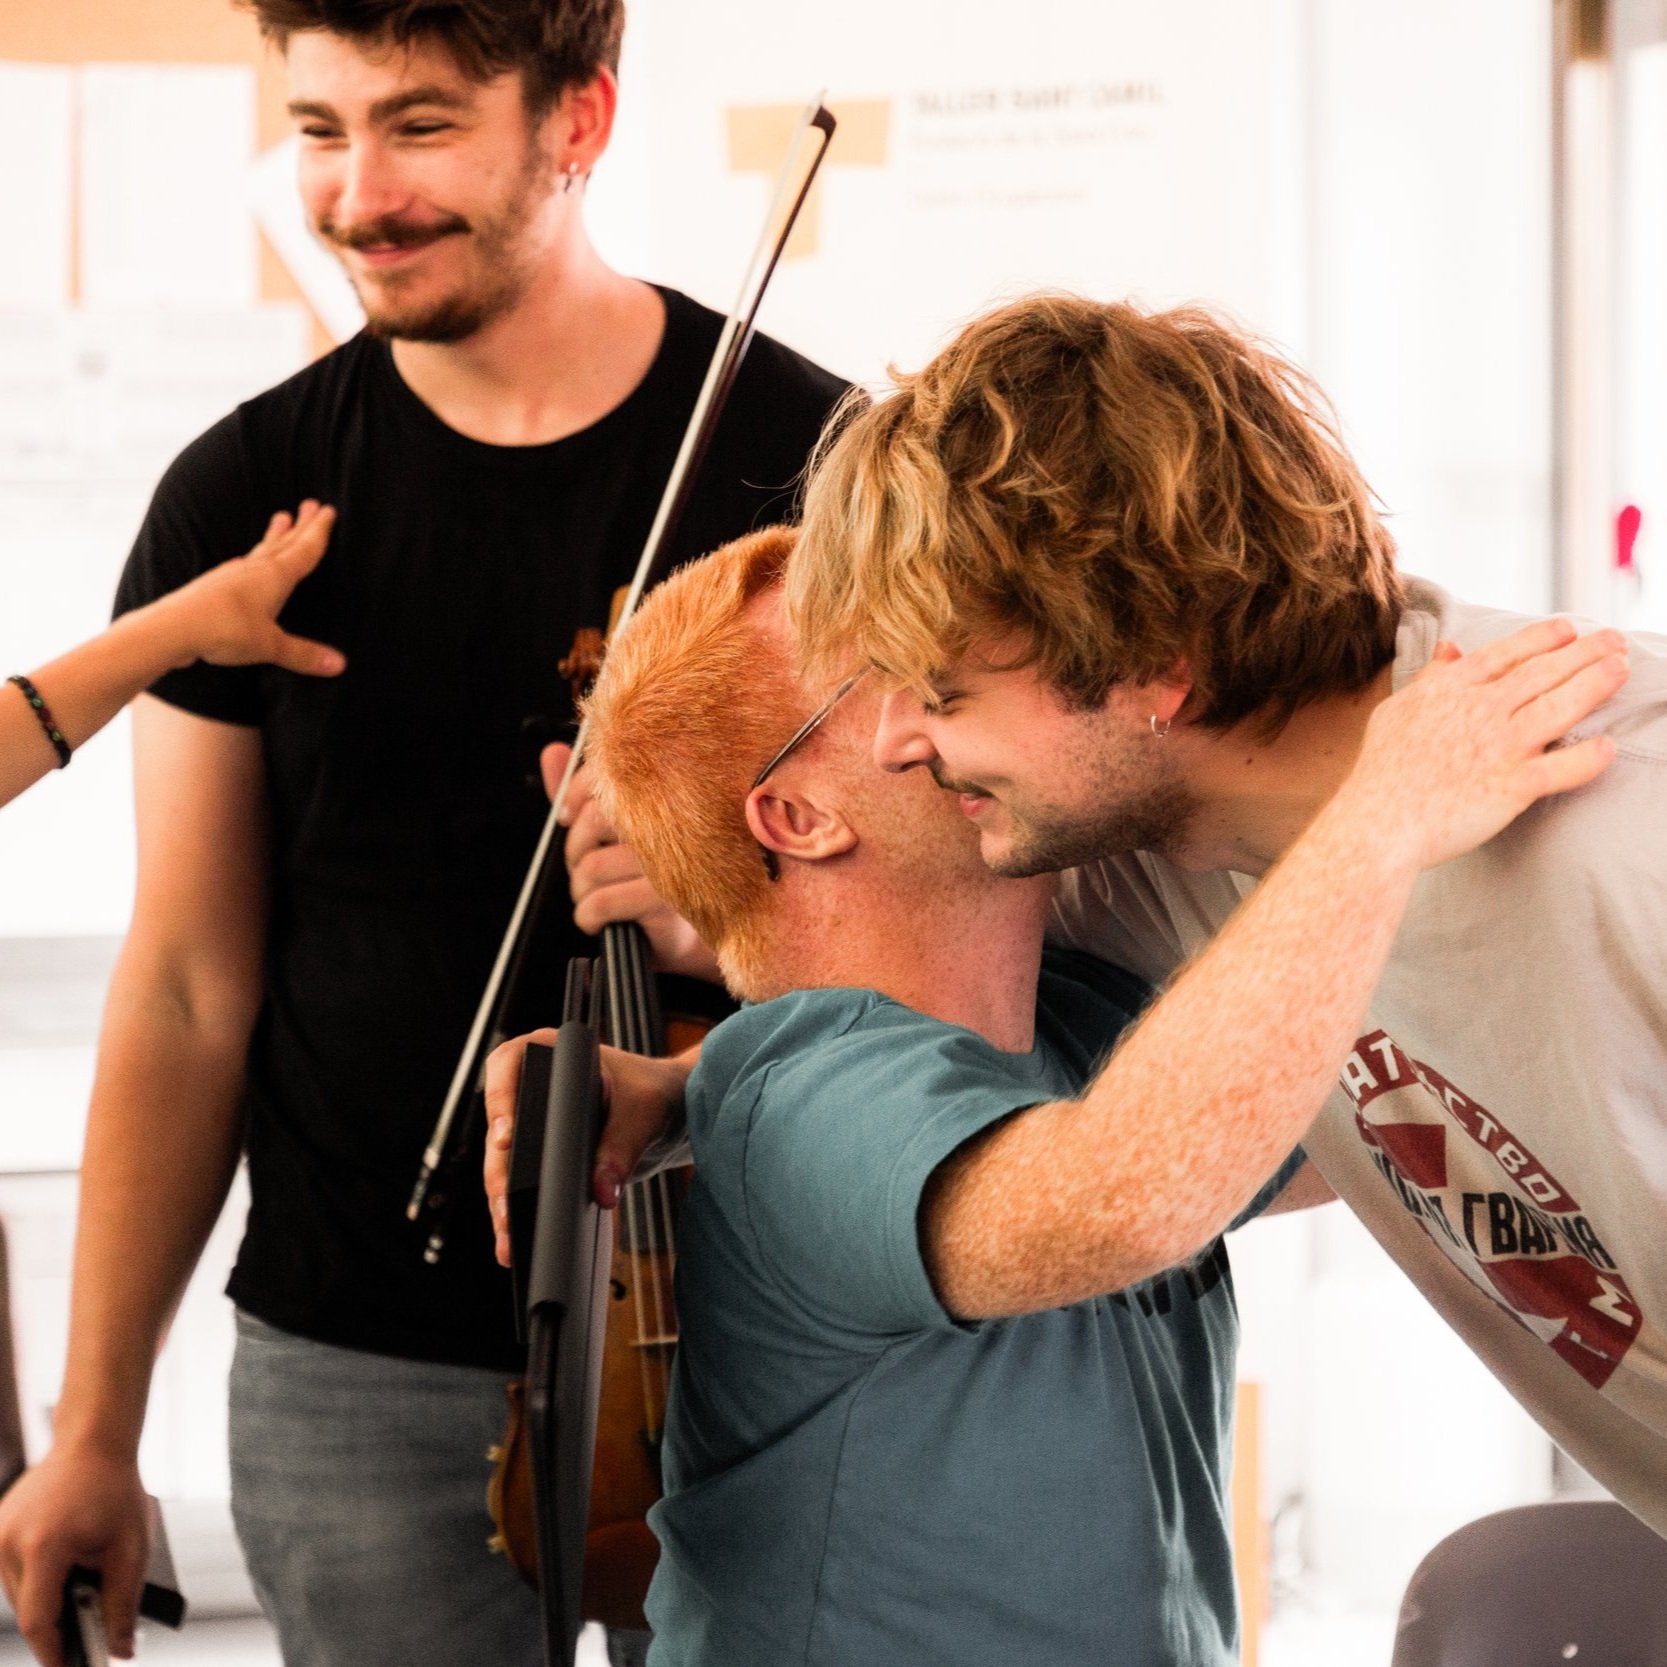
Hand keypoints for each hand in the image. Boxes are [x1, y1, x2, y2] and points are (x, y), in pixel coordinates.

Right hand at [0, 1447, 149, 1663]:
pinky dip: (37, 1579)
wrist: (92, 1443)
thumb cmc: (115, 1491)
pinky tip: (64, 1567)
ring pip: (19, 1595)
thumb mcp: (131, 1547)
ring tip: (81, 1586)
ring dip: (47, 1599)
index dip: (54, 1652)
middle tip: (89, 1634)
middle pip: (29, 1610)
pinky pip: (13, 1573)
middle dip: (58, 1625)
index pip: (38, 1620)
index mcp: (43, 1545)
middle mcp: (9, 1542)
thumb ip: (123, 1602)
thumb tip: (120, 1652)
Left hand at [153, 501, 345, 675]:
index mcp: (275, 577)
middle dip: (301, 525)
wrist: (172, 627)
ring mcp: (232, 575)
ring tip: (281, 519)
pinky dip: (255, 557)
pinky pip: (244, 565)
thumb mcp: (270, 645)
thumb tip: (340, 665)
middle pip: (284, 542)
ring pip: (262, 550)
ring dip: (276, 536)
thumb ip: (304, 654)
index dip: (318, 532)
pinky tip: (250, 562)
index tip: (328, 510)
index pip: (304, 550)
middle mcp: (255, 569)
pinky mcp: (215, 586)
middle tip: (311, 503)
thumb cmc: (225, 630)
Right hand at [485, 1028, 693, 1261]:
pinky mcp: (542, 1158)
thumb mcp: (644, 1111)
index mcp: (550, 1054)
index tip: (504, 1138)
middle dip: (501, 1173)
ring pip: (505, 1165)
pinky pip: (523, 1184)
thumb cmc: (657, 1090)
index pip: (508, 1069)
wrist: (675, 1107)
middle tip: (507, 1207)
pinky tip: (518, 1241)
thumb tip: (602, 1190)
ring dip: (504, 1203)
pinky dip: (521, 1211)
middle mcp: (532, 1087)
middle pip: (500, 1129)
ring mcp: (533, 1124)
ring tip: (509, 1239)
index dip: (500, 1103)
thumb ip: (622, 1146)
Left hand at [544, 743, 721, 981]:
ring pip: (592, 867)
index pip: (605, 776)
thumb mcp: (611, 835)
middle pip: (595, 820)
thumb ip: (583, 796)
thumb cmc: (652, 882)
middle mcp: (670, 826)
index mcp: (661, 800)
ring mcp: (671, 863)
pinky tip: (598, 919)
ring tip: (596, 898)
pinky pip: (603, 901)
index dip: (574, 795)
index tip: (567, 817)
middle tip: (584, 869)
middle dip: (575, 852)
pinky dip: (588, 916)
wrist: (690, 937)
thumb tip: (552, 752)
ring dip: (581, 892)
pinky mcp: (667, 900)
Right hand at [1339, 617, 1626, 871]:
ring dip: (1595, 685)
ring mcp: (1498, 748)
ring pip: (1560, 708)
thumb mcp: (1396, 711)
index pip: (1505, 653)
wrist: (1375, 824)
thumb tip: (1450, 647)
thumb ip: (1429, 677)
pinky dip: (1588, 760)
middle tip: (1616, 640)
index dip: (1542, 637)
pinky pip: (1561, 769)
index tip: (1569, 629)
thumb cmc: (1381, 771)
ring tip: (1621, 669)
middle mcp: (1479, 711)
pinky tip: (1608, 747)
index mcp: (1449, 690)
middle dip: (1584, 652)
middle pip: (1542, 673)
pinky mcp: (1511, 787)